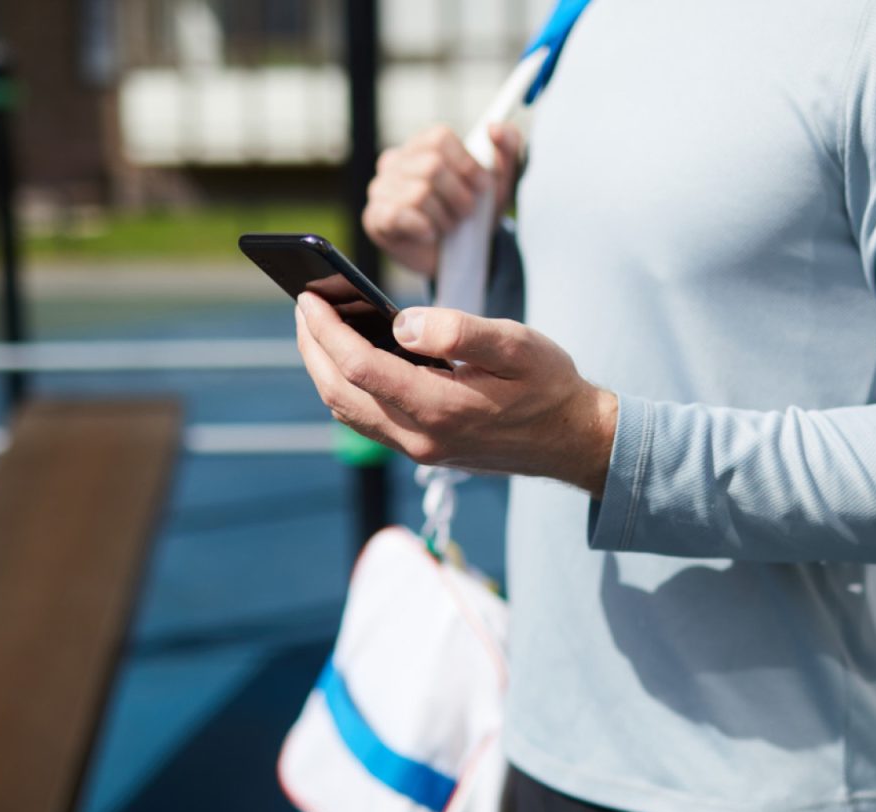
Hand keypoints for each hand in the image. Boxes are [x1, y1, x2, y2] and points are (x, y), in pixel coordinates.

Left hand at [294, 292, 616, 496]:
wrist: (572, 440)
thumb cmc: (549, 385)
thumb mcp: (517, 346)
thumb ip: (459, 332)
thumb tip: (402, 324)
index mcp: (441, 410)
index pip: (359, 368)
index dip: (326, 330)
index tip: (309, 297)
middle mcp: (421, 438)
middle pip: (340, 394)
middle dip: (312, 348)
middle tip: (302, 306)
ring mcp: (419, 449)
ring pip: (348, 412)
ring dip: (323, 370)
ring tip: (316, 327)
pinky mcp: (423, 450)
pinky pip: (367, 420)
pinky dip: (345, 387)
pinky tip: (348, 357)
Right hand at [362, 123, 522, 277]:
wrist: (461, 258)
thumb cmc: (476, 213)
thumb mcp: (500, 183)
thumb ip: (508, 148)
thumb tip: (495, 127)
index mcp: (423, 145)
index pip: (439, 138)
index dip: (467, 165)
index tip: (482, 187)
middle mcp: (396, 161)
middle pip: (432, 166)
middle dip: (459, 196)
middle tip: (465, 213)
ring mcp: (381, 189)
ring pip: (419, 194)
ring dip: (445, 217)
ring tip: (448, 226)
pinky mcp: (375, 218)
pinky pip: (398, 215)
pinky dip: (424, 228)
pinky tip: (430, 234)